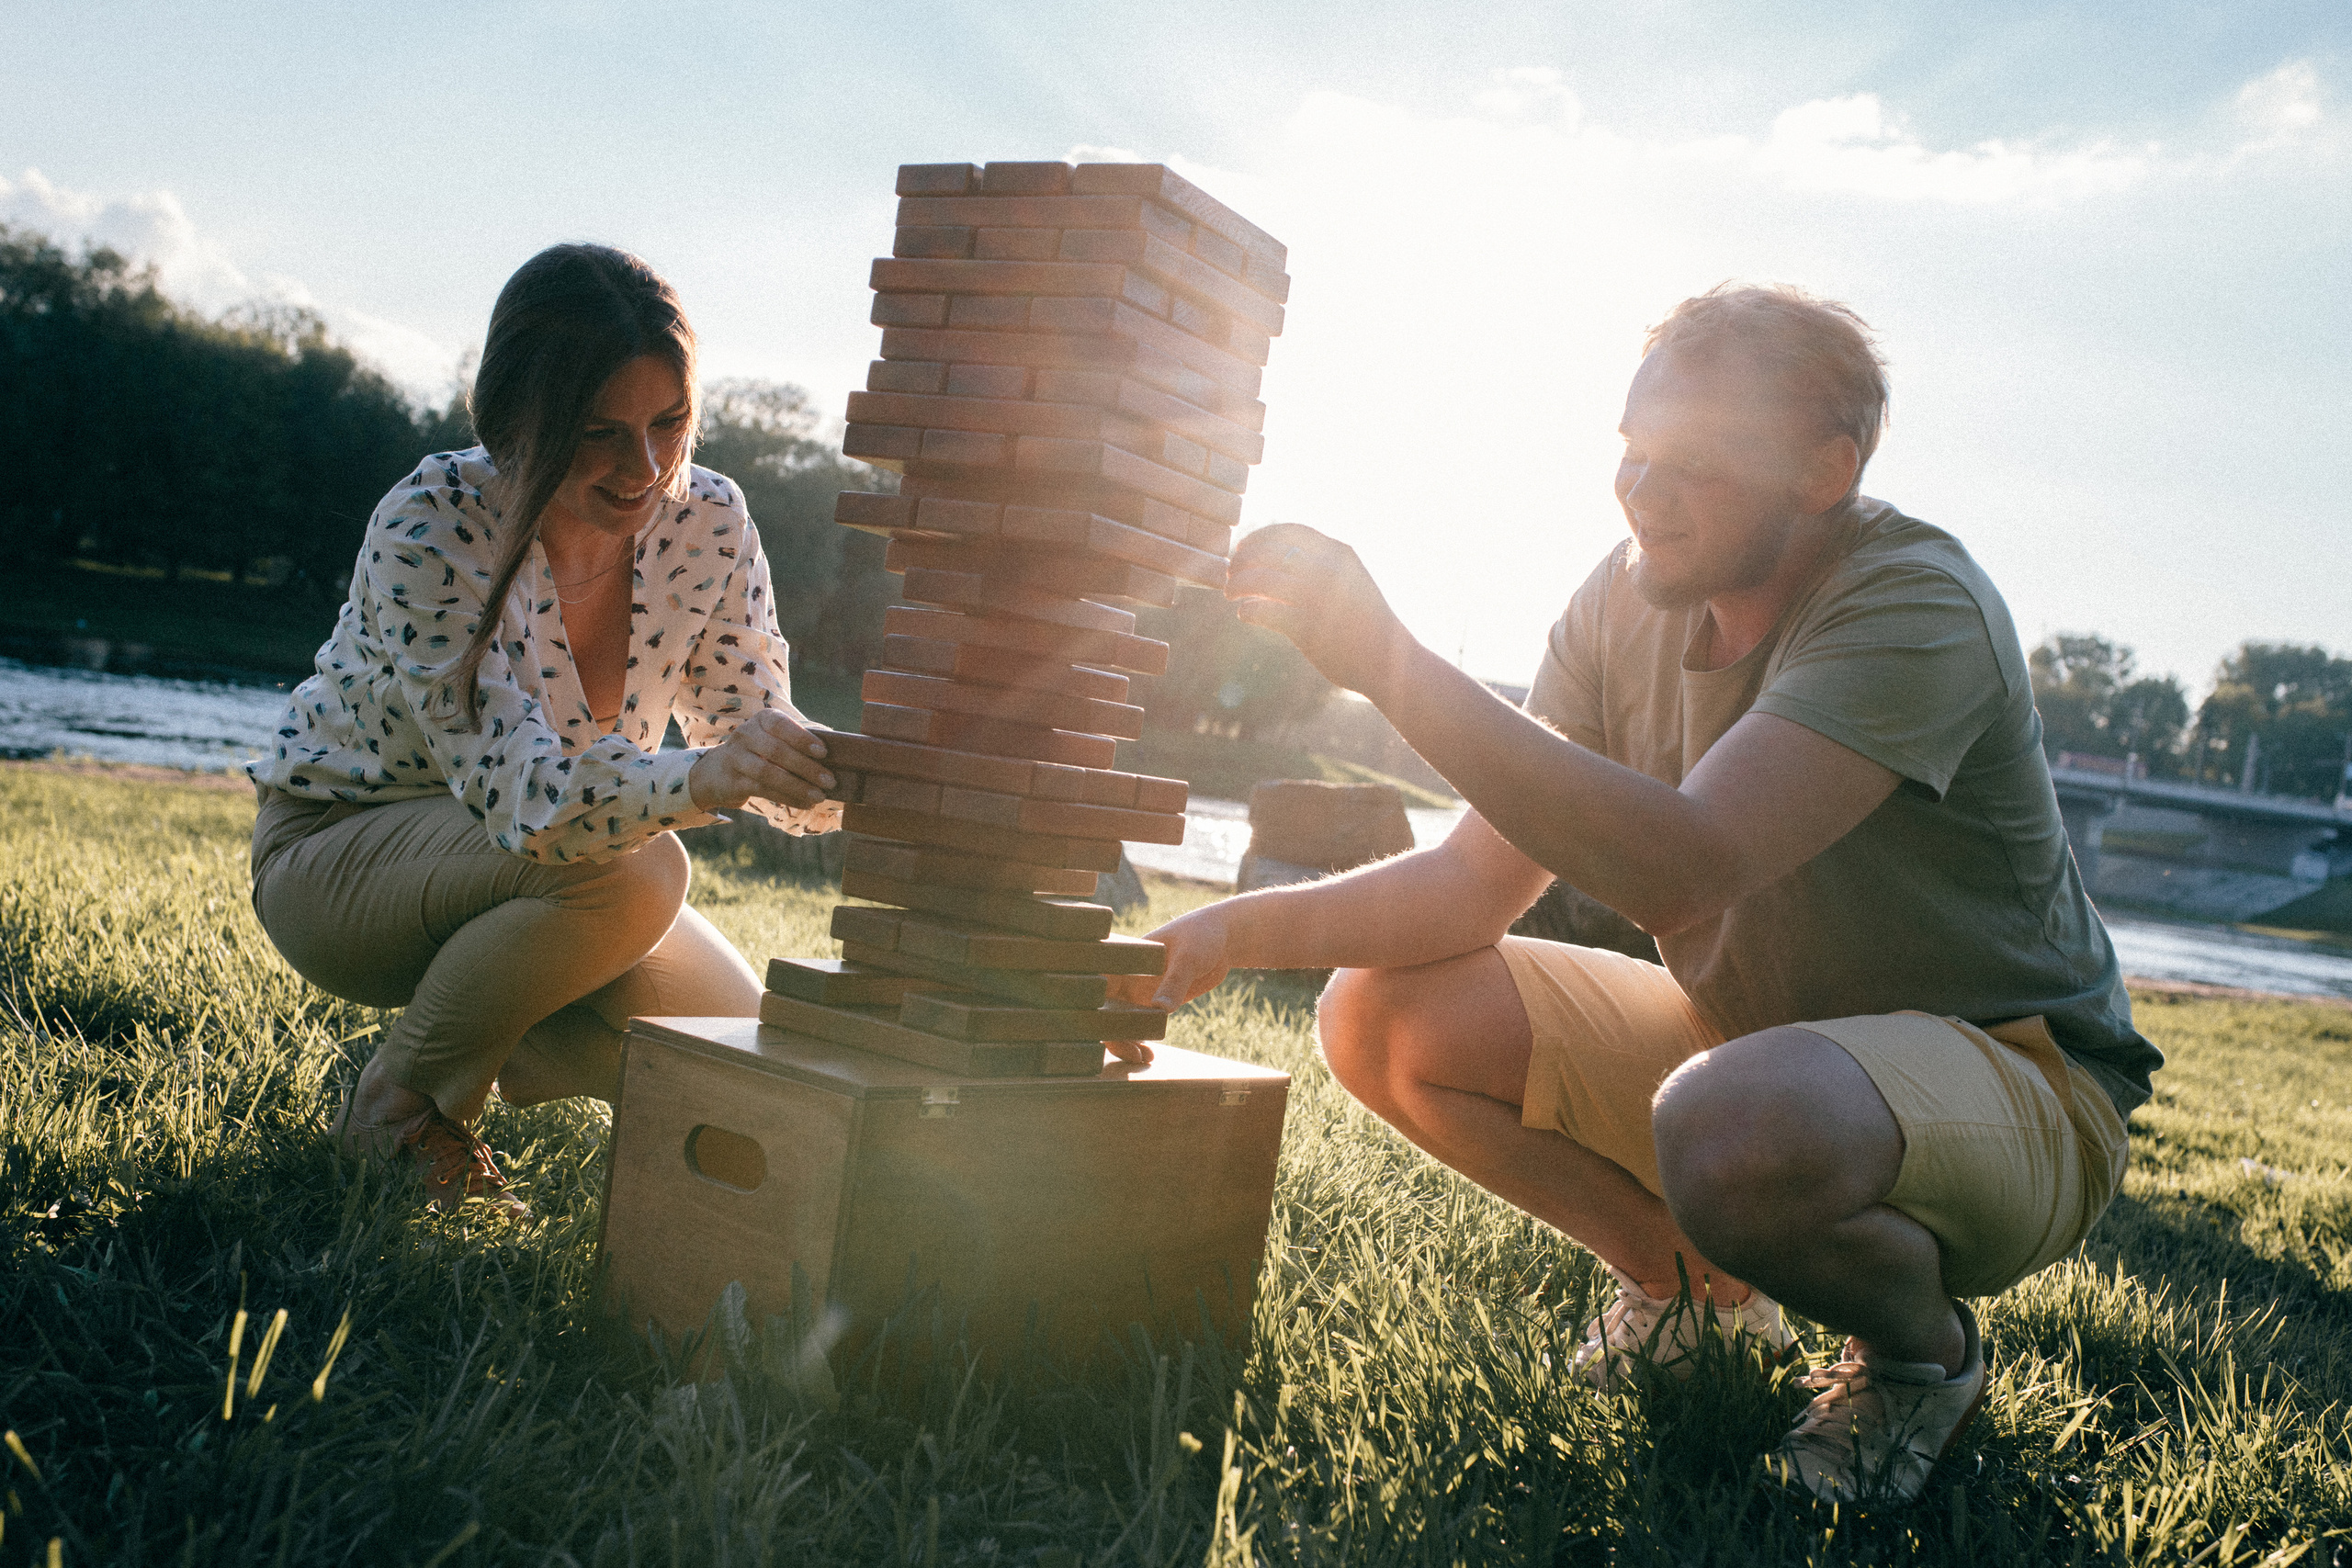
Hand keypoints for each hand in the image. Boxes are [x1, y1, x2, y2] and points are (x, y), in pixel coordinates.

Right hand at [688, 708, 835, 811]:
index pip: (781, 725)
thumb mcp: (774, 739)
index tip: (823, 752)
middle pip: (776, 751)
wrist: (717, 771)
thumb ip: (797, 744)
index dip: (801, 738)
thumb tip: (836, 758)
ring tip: (819, 796)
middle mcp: (745, 734)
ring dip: (797, 786)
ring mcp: (736, 757)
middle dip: (806, 767)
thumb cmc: (759, 752)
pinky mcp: (732, 781)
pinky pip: (763, 790)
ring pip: (768, 773)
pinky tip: (805, 804)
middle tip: (830, 781)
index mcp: (761, 720)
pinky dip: (787, 798)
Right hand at [1104, 904, 1240, 1064]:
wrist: (1222, 940)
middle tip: (1133, 1052)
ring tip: (1143, 1058)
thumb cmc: (1201, 936)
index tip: (1102, 1029)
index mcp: (1123, 960)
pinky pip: (1139, 1028)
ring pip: (1118, 1024)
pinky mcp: (1152, 1005)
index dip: (1088, 1007)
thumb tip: (1160, 1010)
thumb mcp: (1188, 958)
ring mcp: (1137, 993)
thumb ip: (1174, 982)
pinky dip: (1139, 1043)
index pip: (1094, 984)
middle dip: (1110, 1035)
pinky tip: (1148, 1055)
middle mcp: (1124, 978)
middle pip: (1102, 1011)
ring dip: (1124, 1043)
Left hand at [1226, 523, 1416, 697]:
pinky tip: (1245, 614)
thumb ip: (1324, 567)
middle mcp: (1327, 569)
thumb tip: (1279, 560)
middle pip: (1267, 551)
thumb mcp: (1353, 581)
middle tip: (1230, 574)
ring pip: (1259, 579)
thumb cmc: (1367, 624)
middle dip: (1242, 560)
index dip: (1259, 536)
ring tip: (1230, 595)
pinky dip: (1247, 610)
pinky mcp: (1306, 627)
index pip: (1288, 531)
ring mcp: (1316, 597)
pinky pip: (1261, 611)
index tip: (1244, 548)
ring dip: (1237, 585)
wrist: (1390, 664)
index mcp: (1340, 553)